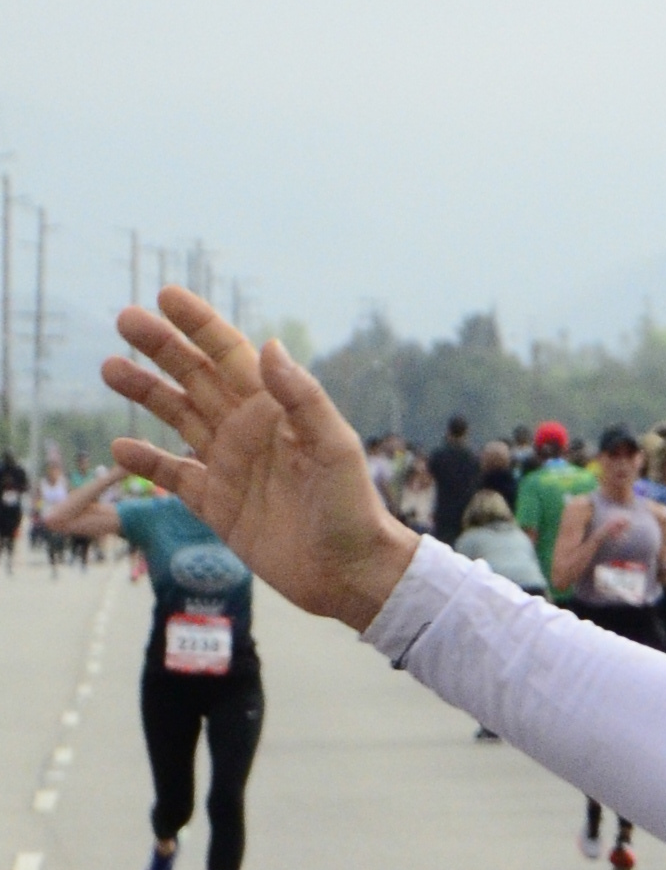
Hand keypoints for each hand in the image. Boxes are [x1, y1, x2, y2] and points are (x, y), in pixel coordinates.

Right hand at [101, 290, 418, 630]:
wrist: (348, 573)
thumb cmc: (352, 507)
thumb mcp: (334, 447)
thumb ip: (301, 398)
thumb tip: (268, 345)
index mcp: (275, 410)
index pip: (230, 355)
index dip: (200, 325)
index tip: (166, 296)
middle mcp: (247, 431)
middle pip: (195, 378)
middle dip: (162, 348)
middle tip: (124, 320)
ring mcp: (229, 467)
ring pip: (178, 418)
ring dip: (146, 394)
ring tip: (110, 367)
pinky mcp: (216, 506)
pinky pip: (174, 477)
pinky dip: (147, 462)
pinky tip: (121, 447)